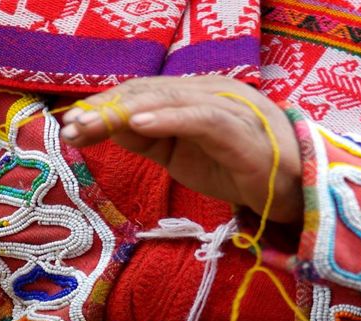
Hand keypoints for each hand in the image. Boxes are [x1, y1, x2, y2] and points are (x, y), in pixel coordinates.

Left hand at [60, 76, 302, 222]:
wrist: (289, 190)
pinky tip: (137, 125)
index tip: (71, 128)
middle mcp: (206, 91)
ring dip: (125, 113)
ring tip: (91, 127)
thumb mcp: (179, 156)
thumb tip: (108, 129)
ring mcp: (224, 105)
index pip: (139, 94)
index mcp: (190, 96)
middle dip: (105, 110)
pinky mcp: (239, 127)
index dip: (104, 108)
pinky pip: (199, 117)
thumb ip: (148, 139)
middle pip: (146, 92)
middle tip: (71, 127)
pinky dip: (167, 118)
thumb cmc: (236, 169)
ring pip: (167, 100)